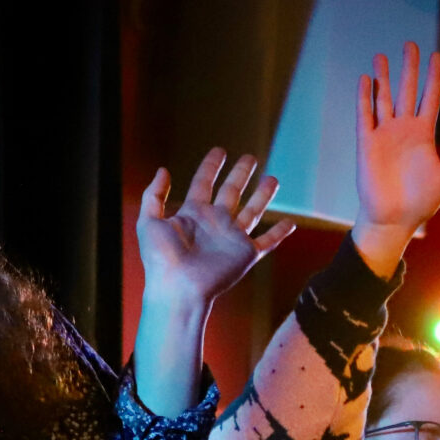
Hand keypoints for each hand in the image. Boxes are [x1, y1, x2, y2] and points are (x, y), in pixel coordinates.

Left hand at [136, 149, 294, 311]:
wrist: (178, 288)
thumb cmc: (160, 259)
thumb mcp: (149, 222)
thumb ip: (154, 195)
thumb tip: (163, 170)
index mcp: (193, 214)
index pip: (203, 183)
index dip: (211, 166)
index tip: (220, 151)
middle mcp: (215, 223)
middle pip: (232, 192)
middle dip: (241, 174)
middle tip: (250, 158)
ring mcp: (231, 238)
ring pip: (253, 211)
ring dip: (263, 195)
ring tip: (273, 179)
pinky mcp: (245, 254)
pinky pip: (267, 241)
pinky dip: (280, 233)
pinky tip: (291, 223)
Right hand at [350, 42, 439, 276]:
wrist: (393, 219)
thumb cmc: (421, 201)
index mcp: (424, 134)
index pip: (431, 98)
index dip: (434, 77)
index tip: (436, 56)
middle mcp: (404, 129)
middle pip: (407, 91)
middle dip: (409, 68)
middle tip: (410, 45)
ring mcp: (385, 135)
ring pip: (384, 99)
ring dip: (383, 78)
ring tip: (381, 56)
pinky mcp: (367, 143)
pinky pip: (365, 116)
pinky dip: (365, 98)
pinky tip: (366, 80)